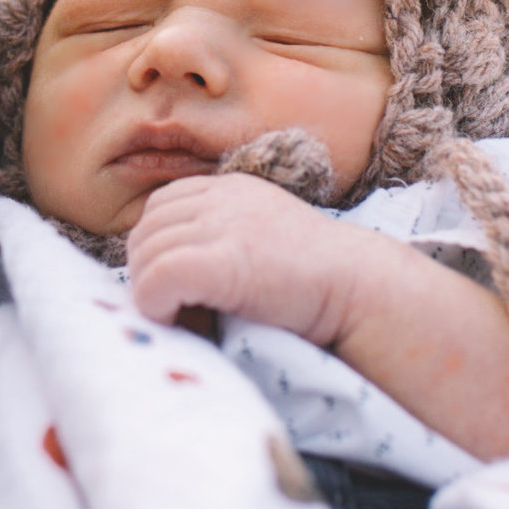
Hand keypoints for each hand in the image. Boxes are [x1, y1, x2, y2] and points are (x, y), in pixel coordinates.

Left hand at [124, 172, 370, 345]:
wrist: (361, 290)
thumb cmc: (318, 281)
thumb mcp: (264, 240)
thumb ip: (224, 239)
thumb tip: (170, 277)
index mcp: (232, 189)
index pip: (161, 207)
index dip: (157, 247)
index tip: (177, 285)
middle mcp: (222, 199)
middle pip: (147, 230)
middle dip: (148, 272)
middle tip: (175, 308)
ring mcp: (222, 226)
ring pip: (147, 255)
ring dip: (151, 293)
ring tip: (182, 318)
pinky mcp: (223, 262)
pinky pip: (157, 278)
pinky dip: (155, 304)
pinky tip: (180, 319)